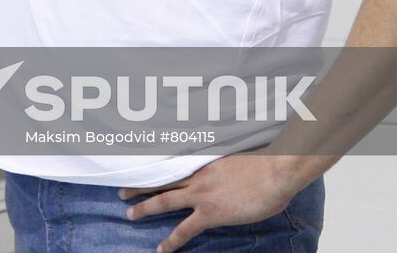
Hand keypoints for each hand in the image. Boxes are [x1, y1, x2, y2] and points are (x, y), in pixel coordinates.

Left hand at [119, 152, 301, 252]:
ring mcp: (201, 194)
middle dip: (140, 186)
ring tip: (129, 214)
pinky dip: (172, 240)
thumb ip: (226, 159)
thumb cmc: (265, 161)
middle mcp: (197, 175)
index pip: (173, 163)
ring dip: (145, 207)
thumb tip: (225, 162)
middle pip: (161, 180)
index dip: (156, 166)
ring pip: (164, 201)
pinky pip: (185, 229)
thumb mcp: (240, 152)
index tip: (141, 165)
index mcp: (203, 161)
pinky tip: (162, 249)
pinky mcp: (210, 212)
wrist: (275, 171)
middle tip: (121, 191)